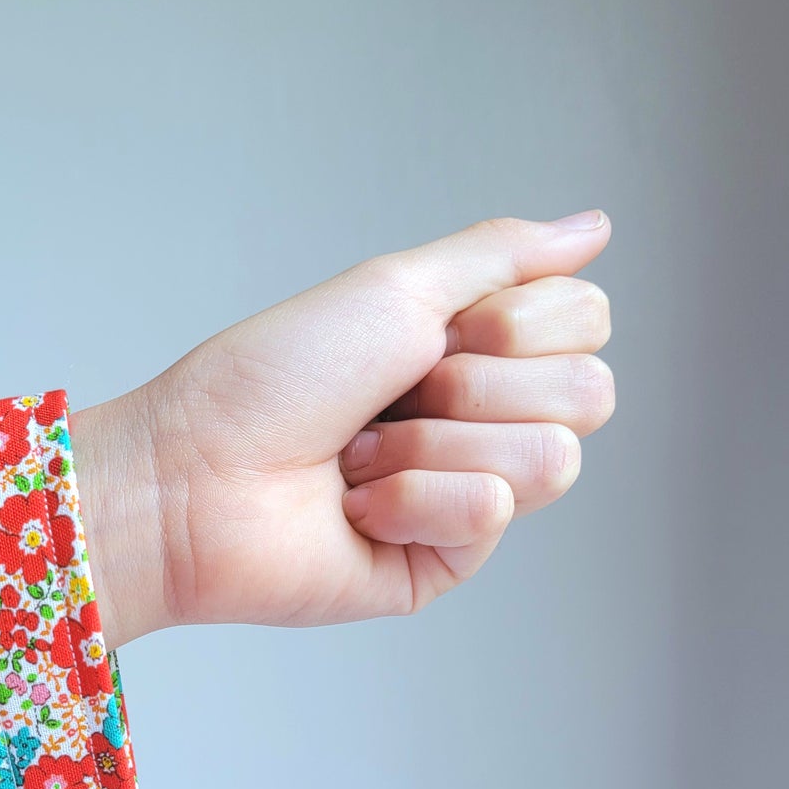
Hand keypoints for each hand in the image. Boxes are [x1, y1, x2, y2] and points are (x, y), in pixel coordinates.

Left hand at [73, 211, 613, 643]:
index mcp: (476, 350)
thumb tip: (595, 227)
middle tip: (393, 394)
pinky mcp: (445, 562)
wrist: (193, 474)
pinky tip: (355, 509)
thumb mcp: (393, 288)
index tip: (431, 332)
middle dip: (476, 382)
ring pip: (552, 458)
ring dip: (434, 444)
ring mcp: (468, 497)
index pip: (586, 322)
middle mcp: (482, 422)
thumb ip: (501, 254)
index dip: (518, 321)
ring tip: (359, 459)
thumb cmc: (269, 380)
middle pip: (588, 393)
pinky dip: (410, 499)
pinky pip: (490, 513)